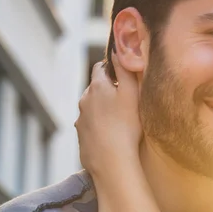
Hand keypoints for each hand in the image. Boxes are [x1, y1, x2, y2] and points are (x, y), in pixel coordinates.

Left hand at [75, 53, 142, 177]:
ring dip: (103, 108)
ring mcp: (81, 120)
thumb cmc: (126, 125)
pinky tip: (113, 135)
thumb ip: (124, 69)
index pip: (99, 67)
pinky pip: (91, 125)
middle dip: (108, 89)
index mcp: (96, 87)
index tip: (123, 76)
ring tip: (120, 119)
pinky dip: (100, 126)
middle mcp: (84, 101)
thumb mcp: (131, 92)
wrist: (112, 161)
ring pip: (92, 107)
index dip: (111, 68)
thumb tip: (117, 49)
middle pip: (95, 88)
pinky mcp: (82, 137)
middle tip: (126, 99)